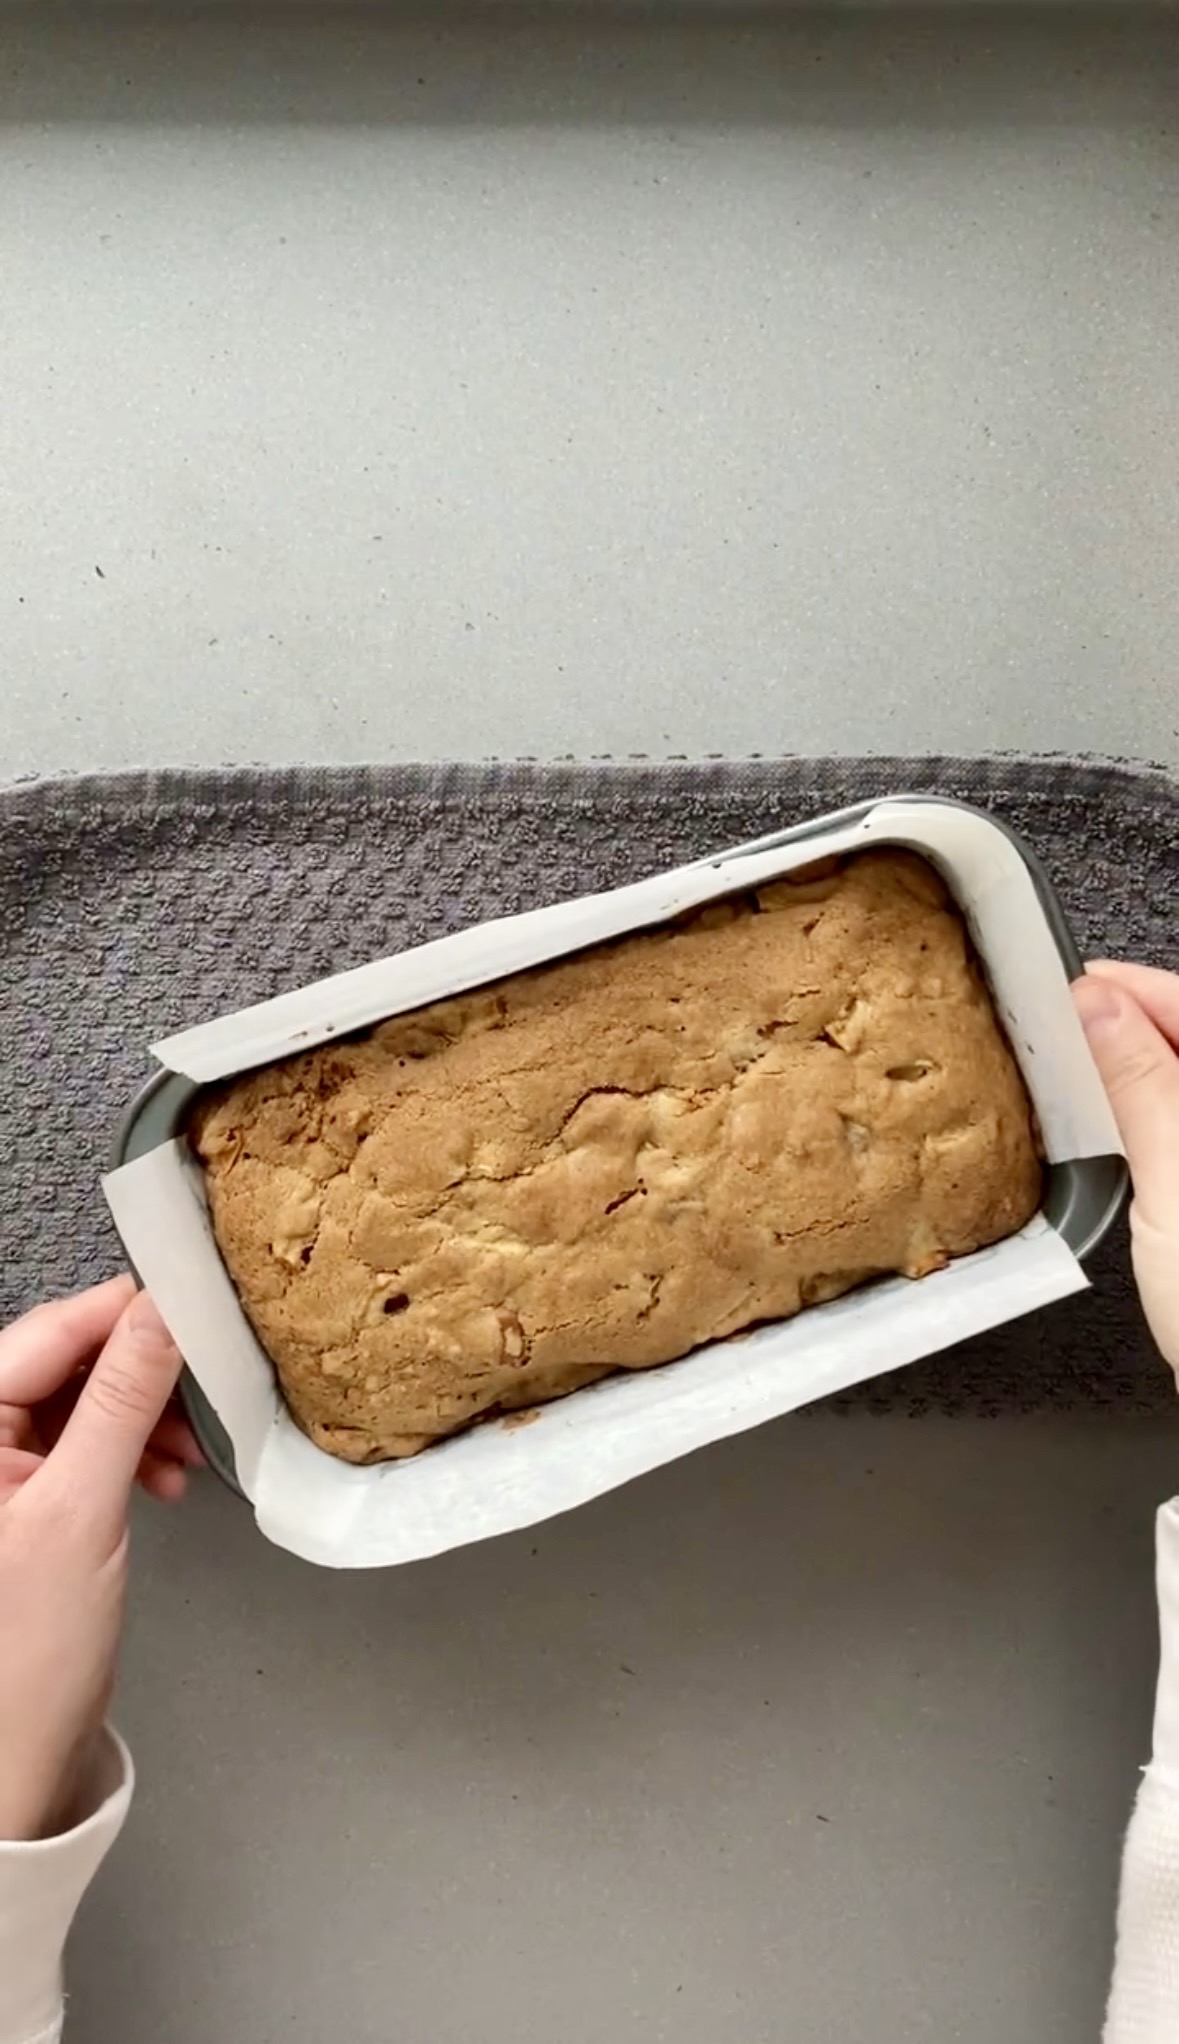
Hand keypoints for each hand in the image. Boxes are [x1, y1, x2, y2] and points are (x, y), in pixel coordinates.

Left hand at [0, 1277, 199, 1840]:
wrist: (15, 1755)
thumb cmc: (26, 1652)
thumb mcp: (82, 1510)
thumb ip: (122, 1400)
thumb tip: (162, 1313)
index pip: (49, 1330)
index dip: (126, 1314)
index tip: (198, 1308)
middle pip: (65, 1360)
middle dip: (139, 1376)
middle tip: (200, 1396)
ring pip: (81, 1398)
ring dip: (140, 1417)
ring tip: (183, 1458)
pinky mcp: (23, 1495)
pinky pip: (82, 1441)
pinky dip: (128, 1451)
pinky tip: (162, 1480)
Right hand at [1073, 962, 1178, 1375]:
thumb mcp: (1176, 1181)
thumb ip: (1142, 1083)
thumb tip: (1102, 1004)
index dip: (1138, 987)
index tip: (1077, 987)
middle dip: (1136, 1022)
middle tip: (1065, 1023)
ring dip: (1144, 1069)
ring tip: (1085, 1067)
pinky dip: (1156, 1116)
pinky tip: (1126, 1127)